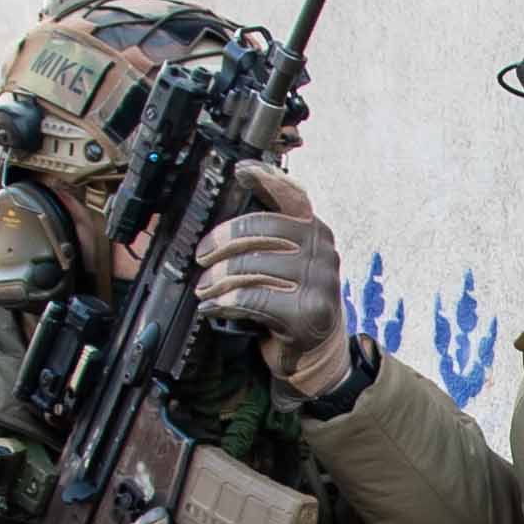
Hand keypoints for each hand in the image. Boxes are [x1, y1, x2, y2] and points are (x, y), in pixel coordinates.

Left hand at [202, 163, 353, 396]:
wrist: (318, 352)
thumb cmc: (292, 302)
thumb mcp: (287, 263)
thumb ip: (268, 238)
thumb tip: (223, 217)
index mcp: (314, 230)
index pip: (291, 195)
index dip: (265, 178)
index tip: (240, 170)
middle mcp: (321, 249)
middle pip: (261, 228)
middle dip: (221, 242)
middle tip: (201, 256)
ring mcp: (318, 280)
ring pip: (251, 266)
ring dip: (217, 279)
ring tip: (204, 288)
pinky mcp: (307, 311)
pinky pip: (252, 298)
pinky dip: (224, 302)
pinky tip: (212, 306)